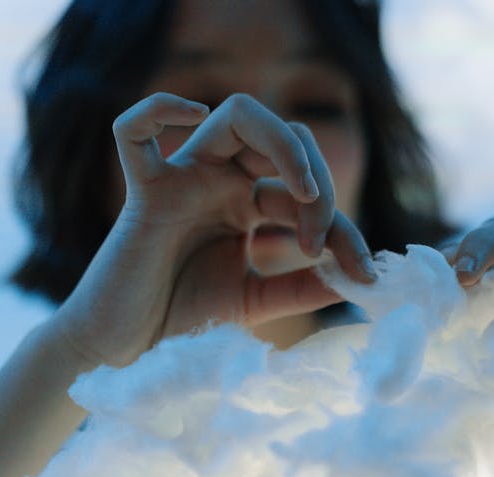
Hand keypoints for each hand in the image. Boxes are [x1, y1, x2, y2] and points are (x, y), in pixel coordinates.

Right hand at [53, 92, 375, 365]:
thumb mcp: (258, 301)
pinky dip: (159, 110)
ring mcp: (183, 180)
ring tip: (303, 194)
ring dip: (285, 145)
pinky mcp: (144, 193)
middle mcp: (219, 182)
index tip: (363, 275)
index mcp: (246, 204)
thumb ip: (305, 287)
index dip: (344, 230)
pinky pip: (133, 132)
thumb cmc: (185, 320)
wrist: (130, 350)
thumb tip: (362, 278)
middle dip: (318, 180)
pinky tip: (194, 116)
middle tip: (317, 240)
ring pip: (236, 115)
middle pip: (284, 137)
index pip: (306, 191)